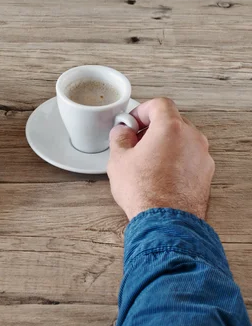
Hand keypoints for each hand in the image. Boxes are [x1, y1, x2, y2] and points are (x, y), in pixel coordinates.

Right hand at [107, 98, 214, 219]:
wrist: (165, 221)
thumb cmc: (145, 192)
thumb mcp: (118, 160)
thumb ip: (119, 138)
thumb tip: (122, 133)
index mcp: (170, 128)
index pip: (159, 104)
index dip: (142, 110)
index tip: (132, 121)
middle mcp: (192, 138)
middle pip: (173, 121)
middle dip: (152, 128)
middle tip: (135, 140)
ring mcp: (201, 156)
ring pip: (182, 140)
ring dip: (165, 144)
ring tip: (146, 161)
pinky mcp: (205, 173)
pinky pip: (189, 158)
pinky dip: (175, 160)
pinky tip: (159, 175)